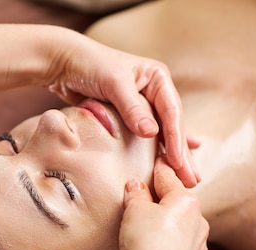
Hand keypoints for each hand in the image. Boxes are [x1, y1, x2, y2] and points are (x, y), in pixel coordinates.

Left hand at [43, 31, 199, 186]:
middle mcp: (155, 91)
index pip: (171, 112)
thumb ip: (132, 108)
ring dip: (173, 157)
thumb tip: (152, 133)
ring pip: (163, 135)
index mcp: (157, 78)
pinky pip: (148, 137)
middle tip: (191, 180)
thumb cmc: (89, 65)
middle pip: (173, 127)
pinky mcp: (129, 117)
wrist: (64, 63)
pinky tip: (174, 162)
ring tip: (187, 180)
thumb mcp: (113, 82)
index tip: (178, 163)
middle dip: (182, 154)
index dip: (176, 139)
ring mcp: (144, 105)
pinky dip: (160, 150)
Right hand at [118, 157, 208, 249]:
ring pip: (183, 229)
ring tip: (148, 233)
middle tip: (144, 201)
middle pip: (178, 204)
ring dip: (168, 227)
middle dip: (163, 202)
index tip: (159, 158)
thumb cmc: (146, 242)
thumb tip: (137, 185)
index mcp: (185, 201)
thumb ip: (137, 195)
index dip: (159, 168)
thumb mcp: (134, 210)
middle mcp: (199, 222)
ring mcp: (199, 247)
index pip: (168, 178)